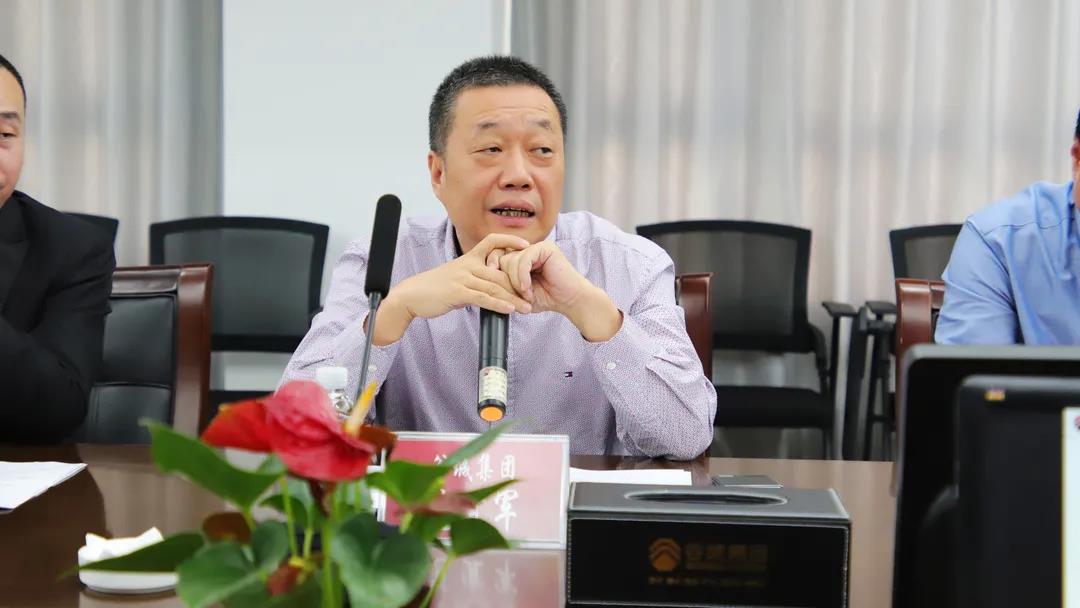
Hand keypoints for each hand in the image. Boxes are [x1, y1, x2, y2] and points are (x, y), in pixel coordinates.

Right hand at [370, 234, 532, 344]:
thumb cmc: (434, 288)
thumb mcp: (456, 277)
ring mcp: (463, 278)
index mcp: (468, 258)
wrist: (412, 296)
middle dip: (519, 284)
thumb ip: (474, 279)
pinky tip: (509, 310)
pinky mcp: (458, 292)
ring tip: (527, 308)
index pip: (492, 242)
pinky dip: (498, 305)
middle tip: (534, 294)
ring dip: (513, 299)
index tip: (526, 246)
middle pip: (500, 272)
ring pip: (494, 286)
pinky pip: (483, 298)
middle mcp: (468, 265)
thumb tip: (489, 289)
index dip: (510, 241)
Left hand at [486, 241, 622, 341]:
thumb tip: (485, 276)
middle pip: (502, 257)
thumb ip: (505, 282)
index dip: (492, 267)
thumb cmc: (547, 298)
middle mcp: (528, 249)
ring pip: (512, 259)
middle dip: (506, 279)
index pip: (498, 256)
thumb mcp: (519, 291)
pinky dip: (522, 276)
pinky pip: (524, 258)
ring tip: (526, 294)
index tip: (489, 282)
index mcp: (522, 257)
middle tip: (517, 294)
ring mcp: (537, 247)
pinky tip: (528, 288)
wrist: (570, 301)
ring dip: (516, 281)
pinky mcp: (545, 248)